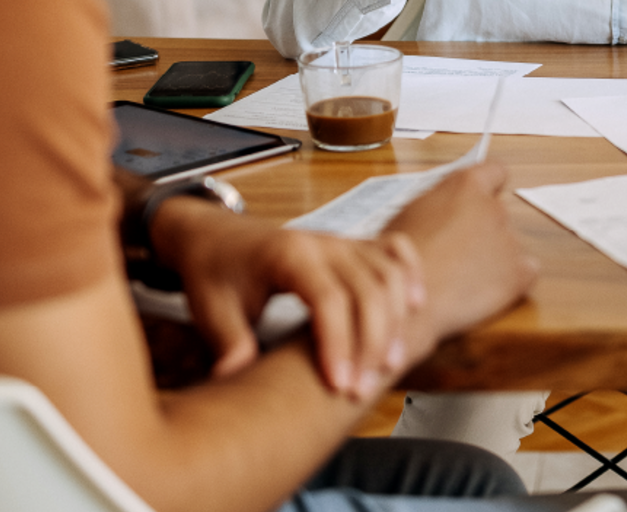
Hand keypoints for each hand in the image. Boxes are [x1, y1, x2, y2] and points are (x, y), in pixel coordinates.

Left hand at [149, 199, 423, 397]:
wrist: (214, 236)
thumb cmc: (213, 273)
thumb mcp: (210, 310)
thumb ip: (229, 343)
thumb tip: (235, 380)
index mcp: (287, 254)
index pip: (327, 299)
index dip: (338, 344)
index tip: (338, 385)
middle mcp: (321, 242)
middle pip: (368, 289)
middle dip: (372, 343)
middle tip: (360, 391)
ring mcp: (341, 240)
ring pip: (388, 273)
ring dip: (396, 320)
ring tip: (389, 366)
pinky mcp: (351, 245)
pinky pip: (394, 251)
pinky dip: (411, 275)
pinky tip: (415, 307)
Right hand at [385, 162, 536, 344]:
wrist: (407, 299)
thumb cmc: (396, 258)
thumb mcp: (409, 214)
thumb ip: (436, 205)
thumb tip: (443, 212)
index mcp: (465, 186)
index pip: (495, 171)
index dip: (491, 185)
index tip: (485, 197)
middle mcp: (493, 207)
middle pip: (498, 213)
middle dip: (483, 230)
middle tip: (457, 252)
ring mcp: (509, 240)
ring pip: (508, 245)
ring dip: (493, 256)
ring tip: (462, 277)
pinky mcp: (519, 273)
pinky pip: (525, 272)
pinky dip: (510, 280)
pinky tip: (483, 290)